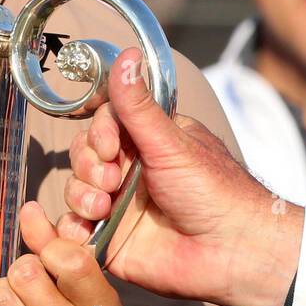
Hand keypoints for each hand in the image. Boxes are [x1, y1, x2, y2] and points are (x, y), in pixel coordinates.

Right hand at [57, 48, 303, 305]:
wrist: (232, 252)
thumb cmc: (214, 191)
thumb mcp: (171, 143)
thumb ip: (139, 104)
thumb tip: (127, 54)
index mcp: (147, 143)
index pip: (101, 125)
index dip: (99, 135)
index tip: (112, 148)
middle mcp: (130, 172)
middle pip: (82, 156)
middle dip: (90, 167)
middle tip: (112, 181)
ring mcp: (118, 206)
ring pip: (74, 190)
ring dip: (82, 196)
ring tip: (106, 208)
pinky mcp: (109, 239)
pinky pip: (74, 229)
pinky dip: (73, 228)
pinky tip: (89, 228)